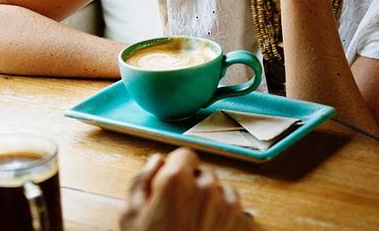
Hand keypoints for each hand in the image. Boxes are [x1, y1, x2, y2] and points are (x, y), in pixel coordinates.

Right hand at [120, 148, 257, 230]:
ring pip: (224, 194)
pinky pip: (240, 216)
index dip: (176, 168)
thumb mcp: (131, 216)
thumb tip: (155, 162)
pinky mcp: (247, 226)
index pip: (185, 154)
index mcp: (177, 181)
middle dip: (194, 188)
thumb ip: (141, 181)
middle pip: (204, 175)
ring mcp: (231, 208)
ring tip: (197, 228)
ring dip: (214, 205)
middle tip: (181, 213)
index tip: (172, 182)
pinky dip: (229, 223)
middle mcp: (208, 188)